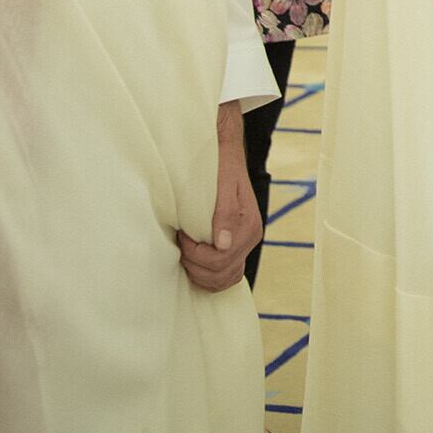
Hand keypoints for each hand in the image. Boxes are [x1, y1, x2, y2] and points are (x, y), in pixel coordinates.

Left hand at [177, 100, 259, 291]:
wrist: (223, 152)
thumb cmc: (218, 166)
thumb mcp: (221, 184)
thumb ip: (224, 213)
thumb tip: (223, 244)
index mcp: (249, 226)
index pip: (221, 260)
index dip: (195, 254)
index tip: (182, 233)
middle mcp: (251, 237)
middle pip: (222, 274)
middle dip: (195, 264)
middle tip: (182, 241)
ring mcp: (244, 244)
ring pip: (224, 280)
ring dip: (200, 273)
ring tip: (187, 250)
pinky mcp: (236, 245)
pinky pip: (226, 275)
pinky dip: (208, 275)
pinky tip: (195, 260)